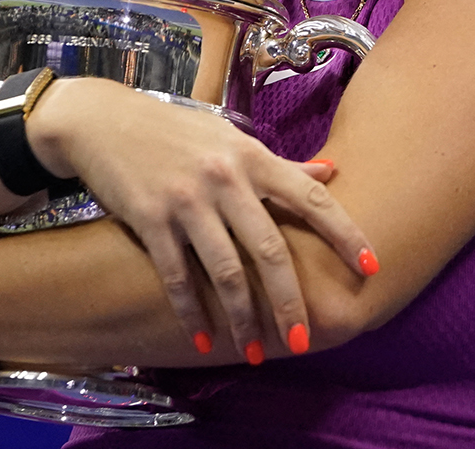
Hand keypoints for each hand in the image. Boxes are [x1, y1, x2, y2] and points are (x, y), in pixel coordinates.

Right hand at [27, 78, 377, 362]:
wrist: (103, 121)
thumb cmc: (174, 132)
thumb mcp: (229, 140)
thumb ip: (278, 163)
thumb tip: (332, 172)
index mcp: (251, 156)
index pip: (311, 196)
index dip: (345, 233)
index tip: (371, 267)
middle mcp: (224, 178)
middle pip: (270, 249)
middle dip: (289, 301)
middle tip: (305, 340)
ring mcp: (186, 200)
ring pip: (225, 271)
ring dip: (242, 319)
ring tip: (253, 352)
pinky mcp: (149, 219)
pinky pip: (177, 276)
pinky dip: (191, 312)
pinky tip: (202, 340)